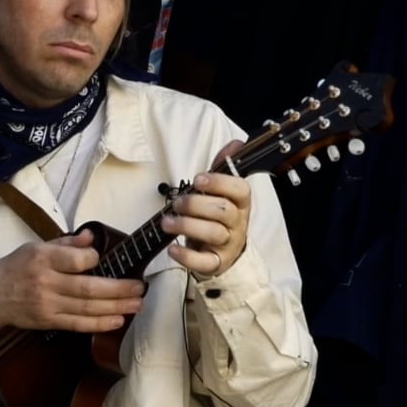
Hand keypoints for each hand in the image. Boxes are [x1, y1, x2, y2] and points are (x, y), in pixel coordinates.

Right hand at [0, 230, 144, 348]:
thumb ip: (66, 244)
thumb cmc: (15, 269)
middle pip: (88, 288)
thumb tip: (92, 237)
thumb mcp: (35, 247)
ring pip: (87, 308)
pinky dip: (100, 323)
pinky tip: (118, 320)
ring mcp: (48, 305)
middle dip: (118, 289)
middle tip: (139, 287)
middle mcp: (45, 283)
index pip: (75, 260)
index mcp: (42, 259)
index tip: (103, 258)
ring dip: (116, 307)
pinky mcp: (49, 322)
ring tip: (137, 303)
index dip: (93, 259)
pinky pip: (79, 324)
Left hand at [162, 139, 250, 277]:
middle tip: (176, 203)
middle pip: (223, 211)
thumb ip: (224, 168)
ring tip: (166, 222)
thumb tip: (236, 144)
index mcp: (240, 203)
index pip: (240, 190)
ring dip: (186, 226)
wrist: (222, 251)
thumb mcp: (221, 192)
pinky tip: (172, 248)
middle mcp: (238, 223)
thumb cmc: (217, 216)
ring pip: (213, 233)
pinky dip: (187, 256)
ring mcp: (228, 244)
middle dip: (195, 204)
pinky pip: (205, 262)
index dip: (220, 182)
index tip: (198, 179)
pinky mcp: (216, 262)